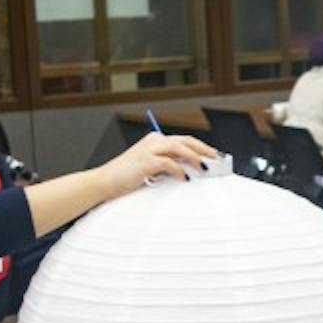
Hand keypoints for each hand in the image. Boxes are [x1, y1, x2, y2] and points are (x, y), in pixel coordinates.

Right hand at [95, 132, 220, 199]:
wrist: (104, 182)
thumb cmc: (128, 177)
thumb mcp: (152, 169)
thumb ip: (170, 166)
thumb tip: (193, 171)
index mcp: (156, 140)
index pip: (185, 140)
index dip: (202, 147)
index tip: (216, 157)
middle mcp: (154, 141)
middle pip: (187, 140)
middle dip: (205, 150)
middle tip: (218, 160)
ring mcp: (149, 149)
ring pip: (180, 147)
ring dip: (195, 157)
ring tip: (205, 168)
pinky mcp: (145, 161)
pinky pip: (168, 162)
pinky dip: (179, 170)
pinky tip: (184, 178)